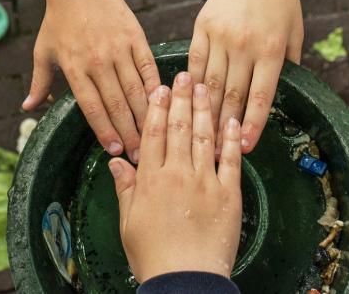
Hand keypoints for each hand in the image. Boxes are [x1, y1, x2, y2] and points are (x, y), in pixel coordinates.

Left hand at [23, 0, 160, 163]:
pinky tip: (162, 103)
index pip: (92, 107)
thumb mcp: (43, 51)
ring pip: (135, 89)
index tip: (114, 150)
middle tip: (138, 154)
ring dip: (144, 115)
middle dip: (128, 132)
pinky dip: (155, 87)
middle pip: (116, 104)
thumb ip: (39, 82)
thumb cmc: (58, 21)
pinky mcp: (135, 37)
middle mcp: (97, 61)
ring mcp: (118, 49)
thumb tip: (28, 107)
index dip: (104, 131)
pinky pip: (148, 68)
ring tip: (152, 135)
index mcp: (74, 67)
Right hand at [110, 72, 242, 281]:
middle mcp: (178, 174)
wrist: (185, 279)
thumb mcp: (128, 223)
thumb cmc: (153, 256)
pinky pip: (230, 160)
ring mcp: (205, 182)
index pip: (153, 133)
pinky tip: (231, 120)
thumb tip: (116, 161)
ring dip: (204, 109)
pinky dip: (231, 139)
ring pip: (204, 137)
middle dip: (181, 99)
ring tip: (204, 87)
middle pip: (179, 128)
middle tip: (184, 75)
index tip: (159, 88)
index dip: (156, 108)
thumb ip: (125, 188)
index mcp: (150, 180)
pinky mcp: (228, 194)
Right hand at [189, 0, 302, 153]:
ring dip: (206, 111)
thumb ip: (289, 65)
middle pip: (232, 94)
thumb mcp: (295, 33)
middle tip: (217, 152)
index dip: (253, 124)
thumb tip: (278, 97)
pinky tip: (188, 101)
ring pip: (210, 82)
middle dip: (225, 126)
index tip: (246, 147)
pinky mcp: (203, 27)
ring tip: (201, 134)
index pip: (260, 95)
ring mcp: (221, 36)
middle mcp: (245, 45)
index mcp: (271, 49)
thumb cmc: (281, 2)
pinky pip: (195, 62)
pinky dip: (192, 84)